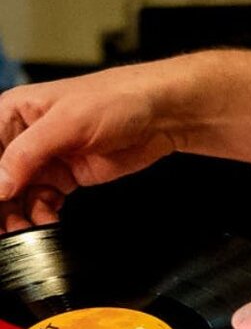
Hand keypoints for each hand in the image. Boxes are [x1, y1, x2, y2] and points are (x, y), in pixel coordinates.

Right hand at [0, 55, 209, 231]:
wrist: (157, 116)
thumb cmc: (116, 99)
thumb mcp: (66, 123)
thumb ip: (28, 153)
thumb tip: (0, 184)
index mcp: (14, 113)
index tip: (0, 202)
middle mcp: (25, 138)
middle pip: (1, 180)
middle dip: (3, 206)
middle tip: (9, 228)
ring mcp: (45, 160)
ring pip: (17, 197)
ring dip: (20, 217)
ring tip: (29, 229)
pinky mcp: (64, 178)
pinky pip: (40, 204)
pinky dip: (41, 217)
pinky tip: (47, 222)